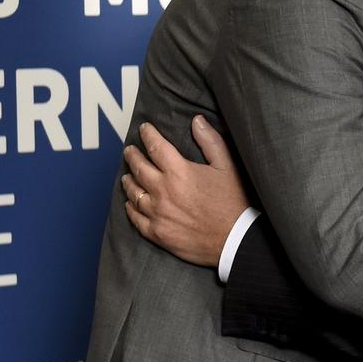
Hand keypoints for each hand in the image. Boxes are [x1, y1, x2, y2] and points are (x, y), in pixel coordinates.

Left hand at [121, 116, 249, 267]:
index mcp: (179, 172)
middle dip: (132, 155)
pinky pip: (136, 218)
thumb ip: (210, 141)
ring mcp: (157, 213)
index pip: (156, 146)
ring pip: (134, 192)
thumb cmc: (234, 203)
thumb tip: (197, 121)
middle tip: (129, 150)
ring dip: (129, 181)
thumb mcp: (227, 166)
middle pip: (139, 168)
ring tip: (127, 175)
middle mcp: (163, 191)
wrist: (235, 240)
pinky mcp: (157, 233)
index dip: (148, 135)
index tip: (144, 129)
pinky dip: (130, 208)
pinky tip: (130, 203)